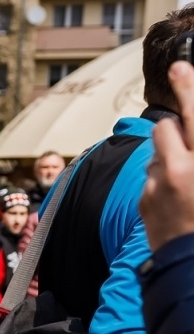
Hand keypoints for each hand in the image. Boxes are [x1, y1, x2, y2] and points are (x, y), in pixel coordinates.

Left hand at [142, 61, 193, 249]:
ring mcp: (161, 186)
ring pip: (157, 150)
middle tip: (180, 90)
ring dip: (169, 151)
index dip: (188, 88)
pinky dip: (162, 177)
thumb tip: (190, 131)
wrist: (193, 267)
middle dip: (175, 117)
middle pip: (167, 127)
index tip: (179, 66)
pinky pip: (152, 175)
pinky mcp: (145, 201)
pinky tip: (177, 194)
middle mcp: (184, 169)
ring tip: (188, 169)